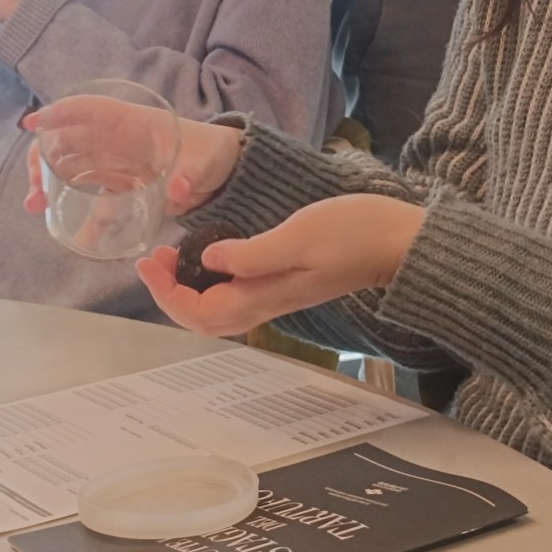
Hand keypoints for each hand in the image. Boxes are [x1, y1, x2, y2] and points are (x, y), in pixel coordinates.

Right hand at [22, 97, 243, 215]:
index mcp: (133, 122)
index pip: (90, 110)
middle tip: (34, 186)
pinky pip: (95, 199)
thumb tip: (179, 191)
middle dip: (43, 157)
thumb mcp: (204, 161)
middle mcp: (116, 140)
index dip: (61, 113)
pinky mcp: (123, 187)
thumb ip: (190, 175)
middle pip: (69, 140)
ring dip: (50, 183)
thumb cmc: (212, 152)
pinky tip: (71, 234)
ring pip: (73, 168)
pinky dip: (81, 213)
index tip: (34, 125)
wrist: (225, 172)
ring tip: (36, 205)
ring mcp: (116, 163)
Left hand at [135, 194, 424, 336]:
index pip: (200, 312)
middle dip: (170, 293)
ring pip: (217, 308)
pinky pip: (234, 294)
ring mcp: (277, 294)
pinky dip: (209, 279)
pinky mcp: (285, 282)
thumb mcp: (300, 234)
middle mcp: (267, 302)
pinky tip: (208, 254)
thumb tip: (211, 258)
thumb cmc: (357, 234)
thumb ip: (253, 252)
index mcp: (265, 295)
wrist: (400, 243)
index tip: (151, 260)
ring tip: (173, 255)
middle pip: (203, 318)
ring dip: (187, 288)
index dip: (167, 293)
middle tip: (155, 257)